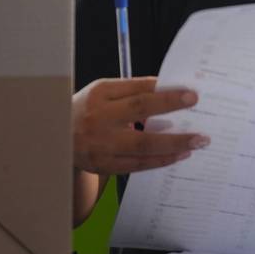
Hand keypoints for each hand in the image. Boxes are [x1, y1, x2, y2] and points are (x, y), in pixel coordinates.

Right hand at [73, 77, 207, 174]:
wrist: (57, 138)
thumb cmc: (88, 110)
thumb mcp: (103, 93)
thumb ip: (132, 91)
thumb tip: (169, 91)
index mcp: (100, 94)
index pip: (137, 89)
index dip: (164, 90)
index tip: (190, 93)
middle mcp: (98, 118)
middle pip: (140, 110)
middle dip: (171, 107)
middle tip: (197, 107)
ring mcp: (100, 144)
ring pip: (142, 144)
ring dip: (173, 143)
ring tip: (196, 141)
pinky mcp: (104, 165)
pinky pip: (137, 164)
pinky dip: (160, 160)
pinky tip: (178, 155)